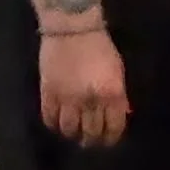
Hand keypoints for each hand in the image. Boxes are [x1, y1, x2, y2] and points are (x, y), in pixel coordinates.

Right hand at [39, 28, 129, 146]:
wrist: (72, 28)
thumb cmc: (100, 47)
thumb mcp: (118, 72)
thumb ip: (119, 96)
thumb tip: (121, 115)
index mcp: (112, 95)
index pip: (113, 127)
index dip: (111, 138)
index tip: (108, 141)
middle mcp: (90, 101)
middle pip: (91, 132)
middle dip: (92, 140)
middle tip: (90, 141)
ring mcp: (67, 98)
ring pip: (69, 129)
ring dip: (72, 134)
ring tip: (74, 134)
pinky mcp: (48, 93)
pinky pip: (49, 117)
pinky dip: (53, 124)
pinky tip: (57, 124)